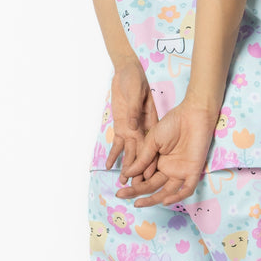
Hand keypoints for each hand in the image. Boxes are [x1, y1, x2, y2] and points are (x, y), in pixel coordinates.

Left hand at [105, 60, 158, 180]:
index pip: (150, 145)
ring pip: (129, 152)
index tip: (149, 176)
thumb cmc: (135, 79)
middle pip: (140, 153)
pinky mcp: (121, 127)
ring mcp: (131, 129)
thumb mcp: (137, 92)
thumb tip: (134, 126)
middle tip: (136, 188)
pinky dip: (113, 154)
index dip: (150, 160)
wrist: (127, 72)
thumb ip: (135, 110)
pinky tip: (109, 166)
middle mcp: (141, 129)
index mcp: (149, 122)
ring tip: (124, 182)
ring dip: (127, 167)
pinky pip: (117, 144)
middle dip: (139, 171)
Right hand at [115, 97, 219, 206]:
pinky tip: (164, 200)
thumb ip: (142, 158)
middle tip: (121, 195)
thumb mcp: (152, 141)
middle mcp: (169, 169)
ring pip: (167, 192)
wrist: (192, 114)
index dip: (133, 182)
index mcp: (158, 162)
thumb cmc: (173, 123)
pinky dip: (177, 196)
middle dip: (136, 191)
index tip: (121, 184)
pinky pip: (186, 189)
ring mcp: (181, 172)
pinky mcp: (193, 171)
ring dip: (153, 199)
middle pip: (152, 186)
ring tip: (138, 203)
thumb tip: (127, 173)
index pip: (144, 177)